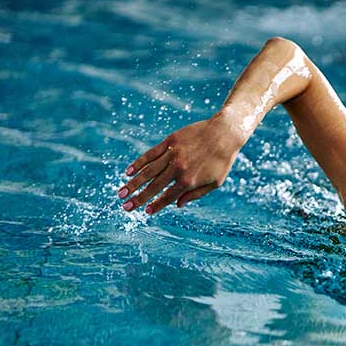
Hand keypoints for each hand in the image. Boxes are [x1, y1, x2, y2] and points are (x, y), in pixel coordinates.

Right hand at [118, 112, 245, 214]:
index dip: (156, 205)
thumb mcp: (214, 182)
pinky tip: (128, 171)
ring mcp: (172, 154)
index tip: (144, 212)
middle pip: (154, 186)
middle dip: (138, 198)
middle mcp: (178, 169)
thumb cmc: (222, 161)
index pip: (167, 196)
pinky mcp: (170, 142)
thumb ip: (195, 195)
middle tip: (125, 207)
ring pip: (148, 171)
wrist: (225, 133)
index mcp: (189, 181)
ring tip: (121, 193)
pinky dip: (139, 163)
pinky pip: (150, 154)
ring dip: (133, 183)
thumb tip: (177, 204)